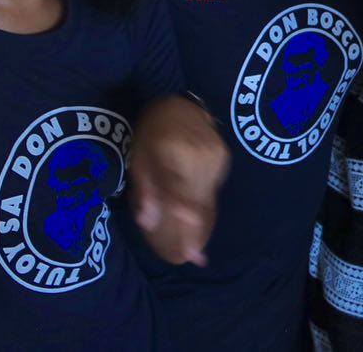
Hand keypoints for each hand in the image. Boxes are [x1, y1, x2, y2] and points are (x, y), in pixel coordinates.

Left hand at [129, 95, 229, 266]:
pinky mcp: (223, 158)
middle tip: (192, 259)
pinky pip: (213, 189)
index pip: (180, 191)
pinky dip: (205, 207)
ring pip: (209, 197)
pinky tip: (199, 224)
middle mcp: (201, 155)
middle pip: (199, 201)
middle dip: (196, 232)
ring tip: (196, 251)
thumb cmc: (151, 130)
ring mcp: (216, 156)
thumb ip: (145, 189)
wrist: (180, 102)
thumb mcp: (139, 156)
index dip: (184, 221)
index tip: (190, 247)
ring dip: (203, 223)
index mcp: (175, 152)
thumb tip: (147, 222)